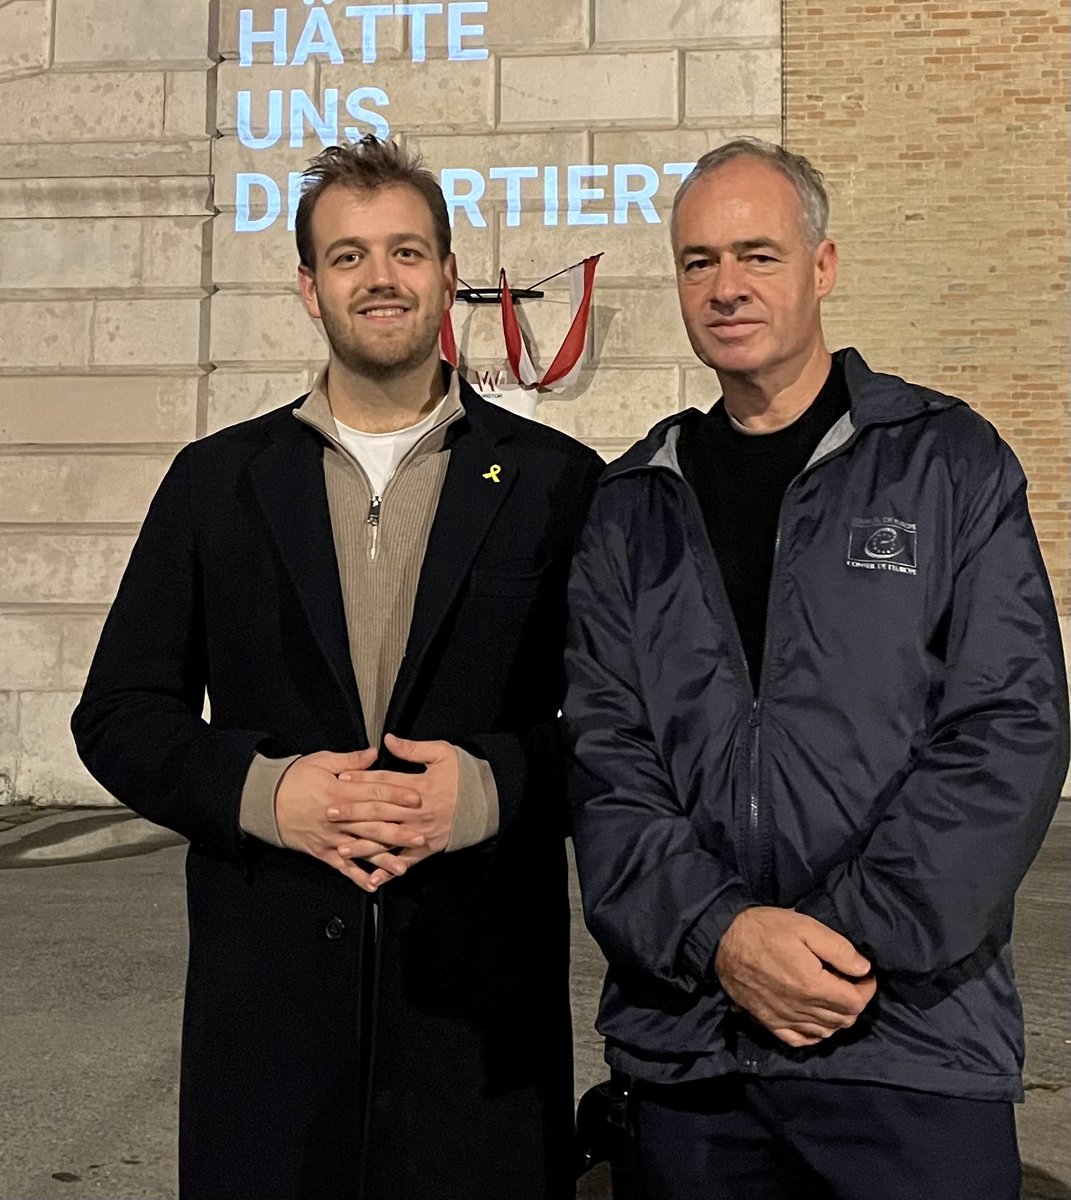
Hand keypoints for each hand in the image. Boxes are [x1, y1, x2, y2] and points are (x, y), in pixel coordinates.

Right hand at [275, 749, 426, 891]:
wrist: (265, 802)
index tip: (417, 799)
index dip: (397, 796)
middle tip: (421, 836)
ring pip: (361, 849)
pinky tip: (373, 885)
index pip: (374, 794)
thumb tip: (375, 752)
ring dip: (384, 859)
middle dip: (399, 831)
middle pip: (373, 825)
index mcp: (339, 793)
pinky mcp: (322, 852)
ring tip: (404, 866)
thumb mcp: (321, 761)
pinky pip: (342, 868)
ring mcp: (330, 838)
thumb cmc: (295, 779)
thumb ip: (350, 759)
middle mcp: (337, 818)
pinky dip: (357, 877)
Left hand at [329, 734, 459, 887]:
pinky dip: (389, 870)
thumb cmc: (465, 775)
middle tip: (329, 813)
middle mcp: (417, 812)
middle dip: (353, 813)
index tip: (340, 779)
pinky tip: (373, 877)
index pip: (384, 782)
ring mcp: (422, 832)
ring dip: (364, 845)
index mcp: (419, 786)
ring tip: (342, 847)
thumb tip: (388, 739)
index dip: (361, 780)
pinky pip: (406, 861)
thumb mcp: (442, 753)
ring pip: (388, 840)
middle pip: (380, 812)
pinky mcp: (428, 848)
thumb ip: (413, 749)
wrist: (489, 801)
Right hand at [715, 907, 875, 1047]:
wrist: (723, 939)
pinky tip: (815, 1019)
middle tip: (849, 981)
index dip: (867, 989)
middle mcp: (801, 1009)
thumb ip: (838, 949)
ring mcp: (784, 1019)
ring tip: (833, 995)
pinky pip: (800, 1040)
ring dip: (837, 1017)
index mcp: (813, 986)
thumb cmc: (764, 929)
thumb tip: (863, 969)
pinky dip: (814, 1034)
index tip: (864, 974)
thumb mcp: (805, 926)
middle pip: (843, 1020)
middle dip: (854, 1002)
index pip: (855, 1002)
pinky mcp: (769, 1022)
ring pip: (825, 1032)